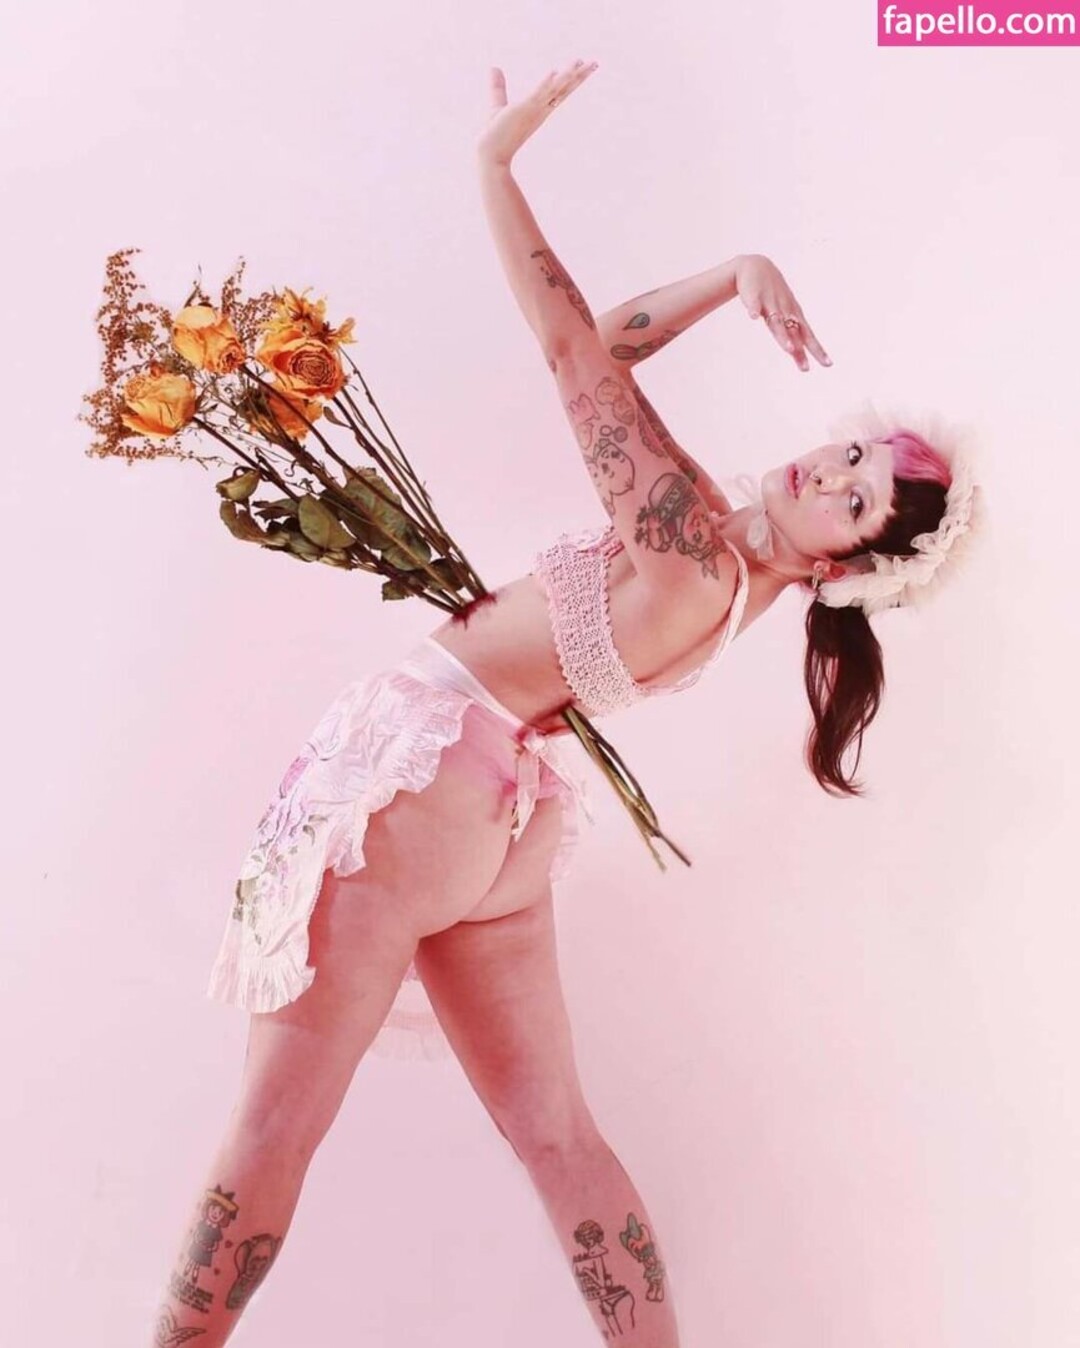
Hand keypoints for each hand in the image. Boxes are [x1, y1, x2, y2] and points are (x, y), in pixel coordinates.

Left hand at [478, 60, 598, 167]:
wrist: (489, 153)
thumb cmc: (494, 133)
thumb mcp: (497, 103)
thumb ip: (498, 86)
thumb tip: (494, 67)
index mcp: (537, 107)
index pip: (559, 90)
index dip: (572, 78)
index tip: (584, 66)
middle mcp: (540, 108)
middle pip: (563, 89)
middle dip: (579, 76)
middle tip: (595, 63)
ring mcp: (533, 109)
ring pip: (554, 89)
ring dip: (567, 75)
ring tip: (579, 61)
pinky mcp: (523, 109)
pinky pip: (537, 94)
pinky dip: (545, 83)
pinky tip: (554, 72)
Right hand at [735, 253, 831, 371]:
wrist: (756, 265)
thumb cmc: (773, 294)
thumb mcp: (783, 313)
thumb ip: (789, 334)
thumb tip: (796, 354)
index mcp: (794, 315)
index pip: (808, 336)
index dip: (817, 350)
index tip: (827, 364)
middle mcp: (785, 311)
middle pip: (794, 333)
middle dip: (800, 350)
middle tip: (806, 369)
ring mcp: (769, 303)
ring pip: (776, 322)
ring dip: (782, 335)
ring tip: (787, 349)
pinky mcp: (753, 296)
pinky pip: (753, 303)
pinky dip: (753, 309)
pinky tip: (753, 316)